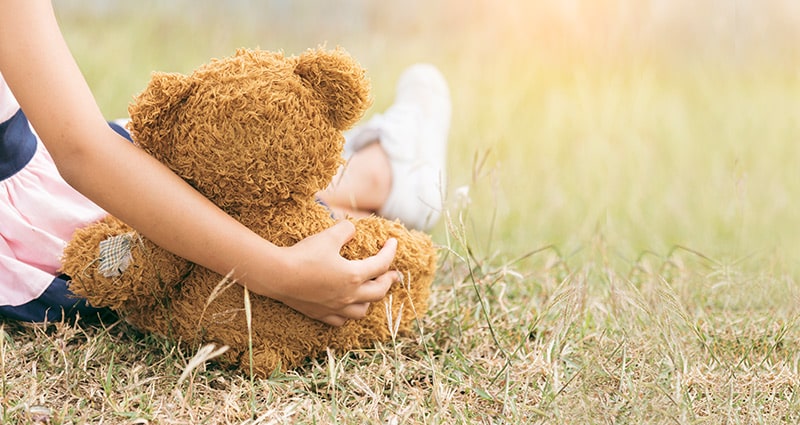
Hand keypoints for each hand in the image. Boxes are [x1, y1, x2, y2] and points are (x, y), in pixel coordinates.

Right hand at [268, 220, 400, 325]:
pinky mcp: (320, 313)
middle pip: (378, 292)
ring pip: (361, 311)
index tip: (393, 243)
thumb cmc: (303, 255)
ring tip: (370, 291)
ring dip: (370, 301)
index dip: (390, 252)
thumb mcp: (327, 236)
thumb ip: (345, 230)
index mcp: (354, 275)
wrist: (277, 276)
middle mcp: (348, 295)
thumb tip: (352, 229)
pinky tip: (346, 307)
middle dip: (388, 281)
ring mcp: (334, 307)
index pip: (381, 264)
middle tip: (393, 274)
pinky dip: (347, 315)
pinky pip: (340, 320)